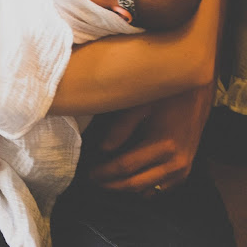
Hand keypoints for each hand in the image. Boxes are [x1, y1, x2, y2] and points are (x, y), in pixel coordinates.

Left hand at [88, 82, 212, 196]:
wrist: (197, 95)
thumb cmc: (168, 96)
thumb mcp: (141, 105)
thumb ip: (121, 128)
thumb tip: (102, 149)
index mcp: (164, 145)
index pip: (125, 166)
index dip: (104, 172)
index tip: (89, 173)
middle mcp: (175, 162)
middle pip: (134, 184)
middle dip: (110, 184)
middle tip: (93, 180)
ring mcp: (182, 170)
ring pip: (147, 191)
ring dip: (124, 189)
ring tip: (106, 180)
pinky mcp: (185, 172)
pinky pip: (160, 190)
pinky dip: (142, 189)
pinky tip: (128, 179)